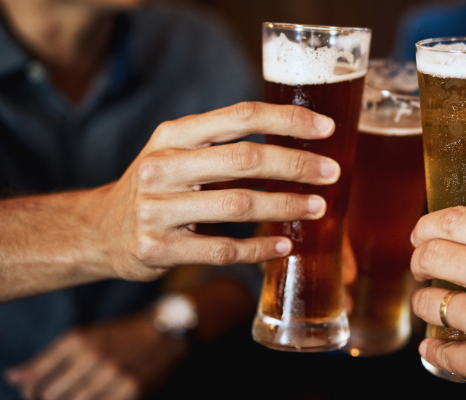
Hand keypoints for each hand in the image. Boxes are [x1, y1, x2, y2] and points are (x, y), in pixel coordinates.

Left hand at [4, 313, 186, 399]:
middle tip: (59, 396)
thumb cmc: (118, 336)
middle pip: (52, 395)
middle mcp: (92, 355)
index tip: (36, 395)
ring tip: (79, 395)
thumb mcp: (82, 338)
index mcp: (77, 339)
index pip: (36, 378)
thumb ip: (47, 359)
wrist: (165, 332)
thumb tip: (12, 377)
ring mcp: (112, 374)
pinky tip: (97, 396)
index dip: (30, 392)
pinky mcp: (130, 389)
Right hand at [92, 102, 339, 281]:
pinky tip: (284, 246)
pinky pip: (222, 251)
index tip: (327, 127)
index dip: (287, 119)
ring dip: (285, 207)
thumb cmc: (157, 186)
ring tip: (318, 208)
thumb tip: (298, 143)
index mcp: (174, 135)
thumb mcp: (178, 153)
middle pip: (244, 160)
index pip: (240, 116)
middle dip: (296, 165)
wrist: (99, 230)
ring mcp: (157, 209)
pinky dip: (259, 250)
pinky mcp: (158, 249)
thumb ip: (224, 144)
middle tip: (332, 172)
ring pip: (238, 205)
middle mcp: (163, 166)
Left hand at [410, 206, 465, 399]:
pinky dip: (437, 350)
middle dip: (419, 262)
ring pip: (428, 304)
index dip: (426, 225)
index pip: (454, 219)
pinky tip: (442, 346)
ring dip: (427, 306)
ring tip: (441, 311)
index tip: (420, 234)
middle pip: (431, 256)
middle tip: (423, 270)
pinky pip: (439, 352)